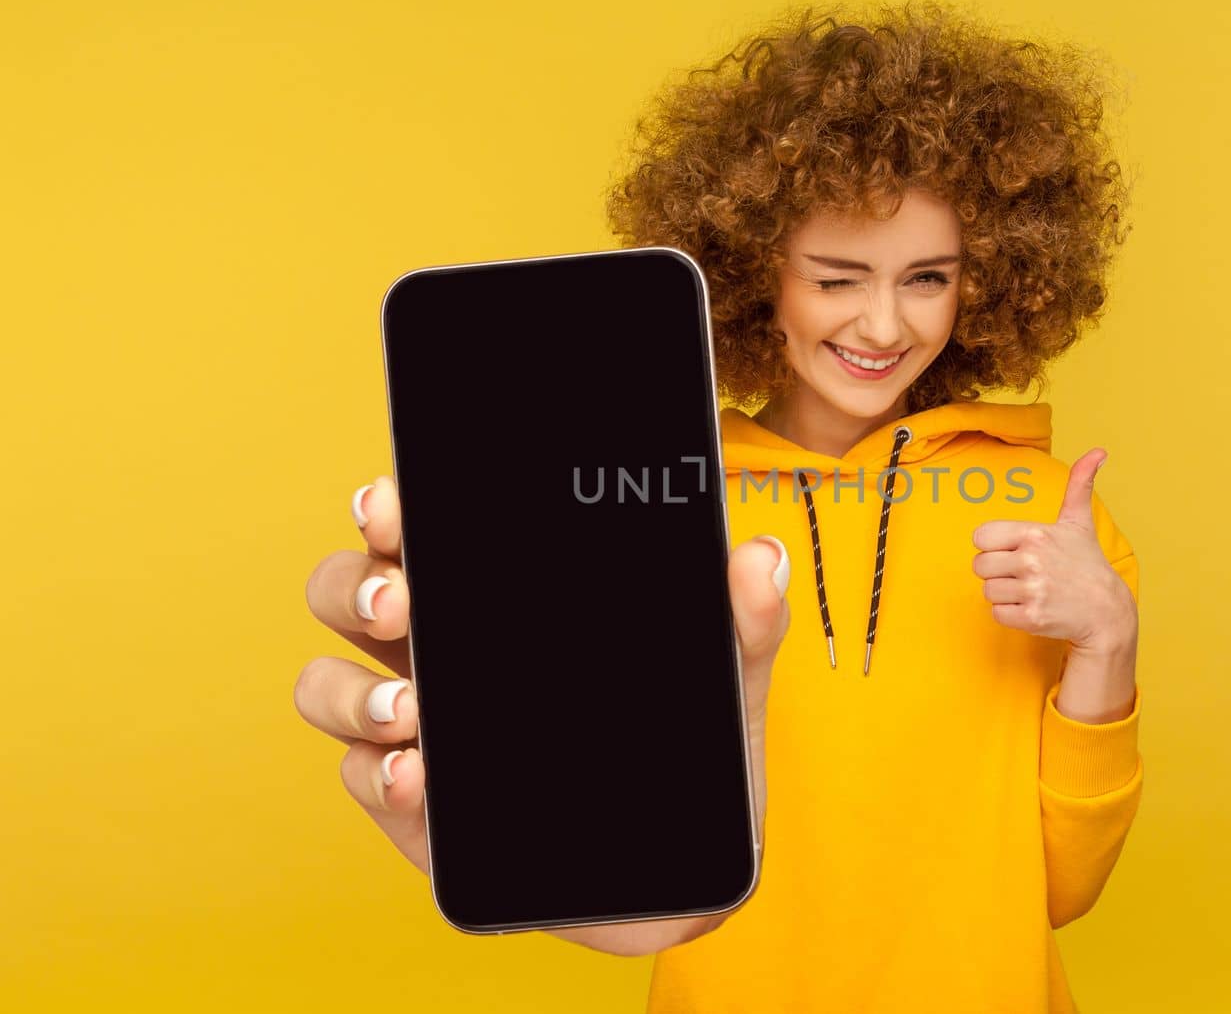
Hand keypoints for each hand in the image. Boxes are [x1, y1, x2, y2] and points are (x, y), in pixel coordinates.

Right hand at [296, 475, 789, 954]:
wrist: (684, 868)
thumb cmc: (689, 751)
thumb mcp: (726, 681)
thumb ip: (746, 622)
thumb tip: (758, 557)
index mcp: (497, 599)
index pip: (419, 532)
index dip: (387, 509)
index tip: (394, 507)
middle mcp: (439, 652)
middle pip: (347, 593)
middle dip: (357, 587)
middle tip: (403, 605)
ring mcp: (419, 730)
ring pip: (327, 686)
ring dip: (349, 690)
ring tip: (409, 710)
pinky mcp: (416, 809)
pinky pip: (363, 779)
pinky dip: (379, 775)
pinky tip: (417, 775)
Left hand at [970, 449, 1136, 652]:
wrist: (1106, 611)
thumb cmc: (1087, 564)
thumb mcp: (1079, 522)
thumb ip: (1079, 485)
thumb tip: (1099, 451)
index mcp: (1035, 533)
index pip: (980, 537)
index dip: (993, 546)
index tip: (1013, 551)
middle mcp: (1031, 560)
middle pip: (980, 565)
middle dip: (997, 571)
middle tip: (1024, 574)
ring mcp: (1032, 590)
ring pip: (988, 590)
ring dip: (1004, 594)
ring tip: (1030, 590)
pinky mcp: (1032, 617)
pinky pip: (997, 614)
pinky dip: (1010, 614)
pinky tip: (1032, 607)